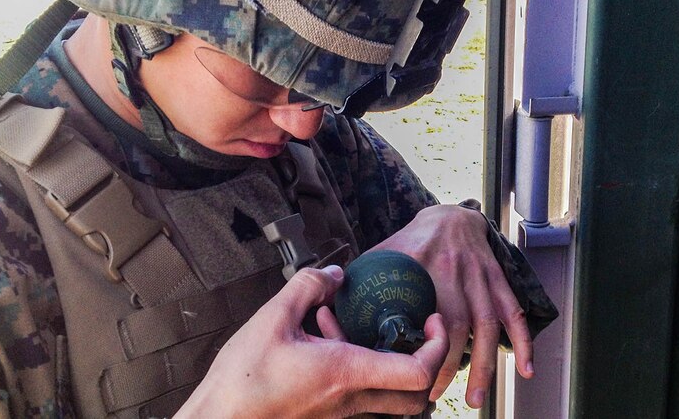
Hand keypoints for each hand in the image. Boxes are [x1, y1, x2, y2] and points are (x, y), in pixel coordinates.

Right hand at [176, 265, 448, 418]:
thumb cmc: (241, 382)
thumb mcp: (272, 319)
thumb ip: (307, 286)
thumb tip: (334, 274)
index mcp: (346, 373)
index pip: (417, 371)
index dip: (437, 346)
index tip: (431, 320)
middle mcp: (350, 400)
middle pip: (416, 397)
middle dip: (425, 362)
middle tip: (413, 329)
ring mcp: (339, 413)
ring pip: (388, 398)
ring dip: (385, 362)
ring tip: (350, 326)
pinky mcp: (324, 416)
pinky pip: (358, 396)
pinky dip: (356, 368)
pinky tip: (322, 340)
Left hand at [370, 204, 534, 407]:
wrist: (451, 215)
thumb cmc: (413, 239)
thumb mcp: (385, 252)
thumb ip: (364, 278)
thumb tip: (332, 305)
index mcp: (423, 266)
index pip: (422, 310)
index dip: (418, 346)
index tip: (408, 373)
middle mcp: (455, 273)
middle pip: (457, 324)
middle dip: (447, 365)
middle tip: (433, 395)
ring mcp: (480, 278)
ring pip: (488, 324)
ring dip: (484, 364)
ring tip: (476, 397)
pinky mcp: (497, 281)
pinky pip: (513, 312)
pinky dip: (523, 341)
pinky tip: (524, 368)